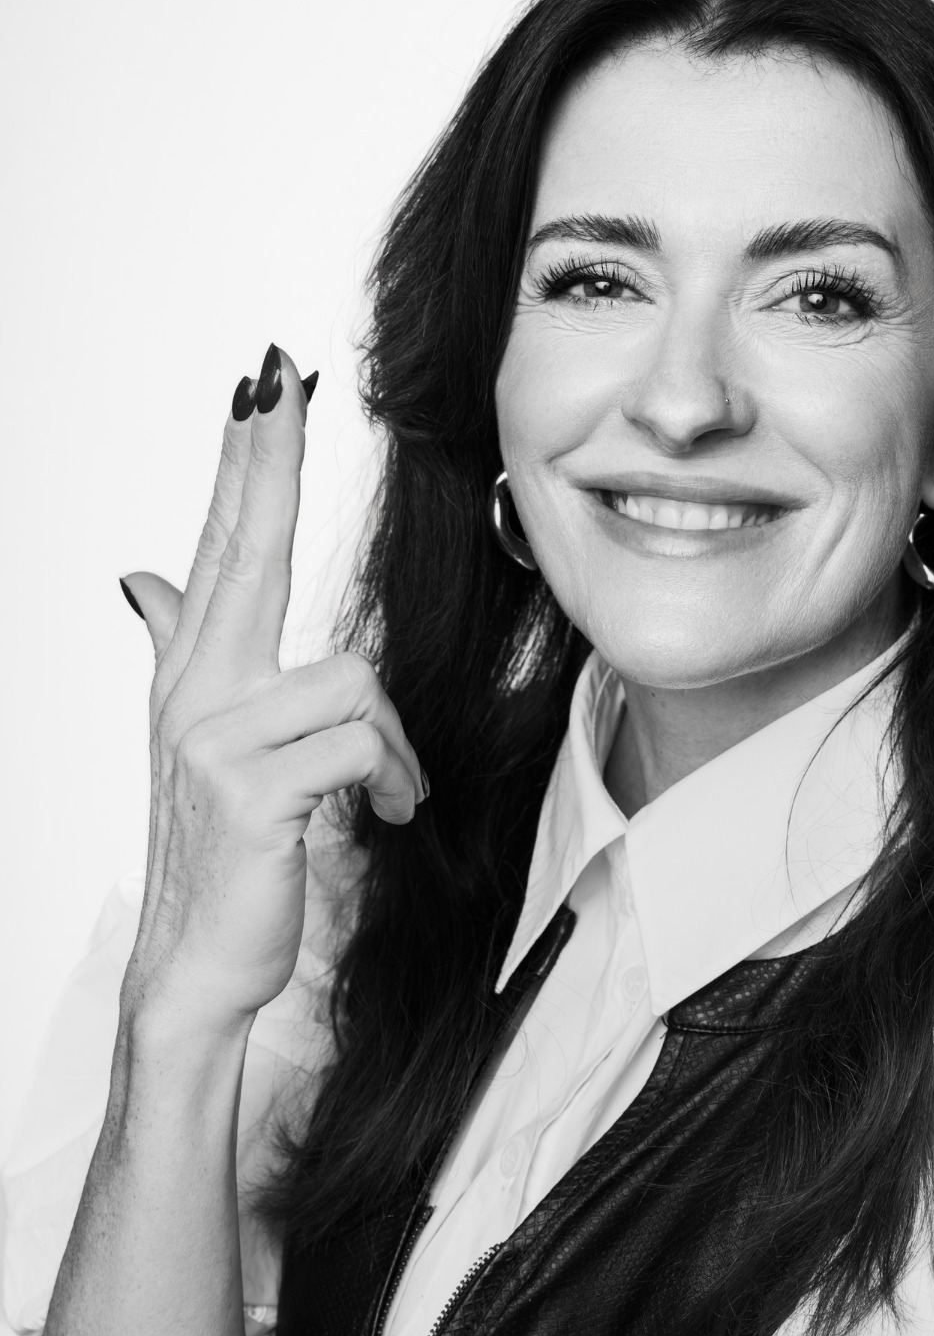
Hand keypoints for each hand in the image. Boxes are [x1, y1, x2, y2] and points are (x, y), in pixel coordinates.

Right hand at [120, 344, 424, 1036]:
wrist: (200, 961)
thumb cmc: (223, 849)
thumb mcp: (203, 742)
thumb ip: (178, 647)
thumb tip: (140, 578)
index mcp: (194, 673)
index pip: (222, 544)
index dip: (245, 463)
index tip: (262, 383)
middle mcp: (193, 692)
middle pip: (244, 552)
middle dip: (265, 460)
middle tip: (278, 374)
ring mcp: (214, 739)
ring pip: (352, 678)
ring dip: (392, 744)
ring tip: (387, 791)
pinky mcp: (248, 789)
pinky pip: (362, 744)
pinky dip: (392, 779)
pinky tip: (385, 813)